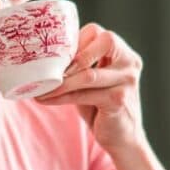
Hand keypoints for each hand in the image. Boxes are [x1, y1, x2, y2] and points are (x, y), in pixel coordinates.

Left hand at [37, 23, 144, 151]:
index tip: (56, 56)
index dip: (75, 41)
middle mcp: (129, 62)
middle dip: (73, 56)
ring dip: (60, 81)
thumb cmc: (102, 105)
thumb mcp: (94, 79)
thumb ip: (80, 64)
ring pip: (88, 74)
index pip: (98, 32)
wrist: (122, 136)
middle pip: (103, 41)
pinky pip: (84, 94)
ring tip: (39, 87)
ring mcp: (127, 81)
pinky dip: (61, 96)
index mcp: (124, 52)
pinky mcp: (118, 100)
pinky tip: (46, 99)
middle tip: (49, 69)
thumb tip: (44, 56)